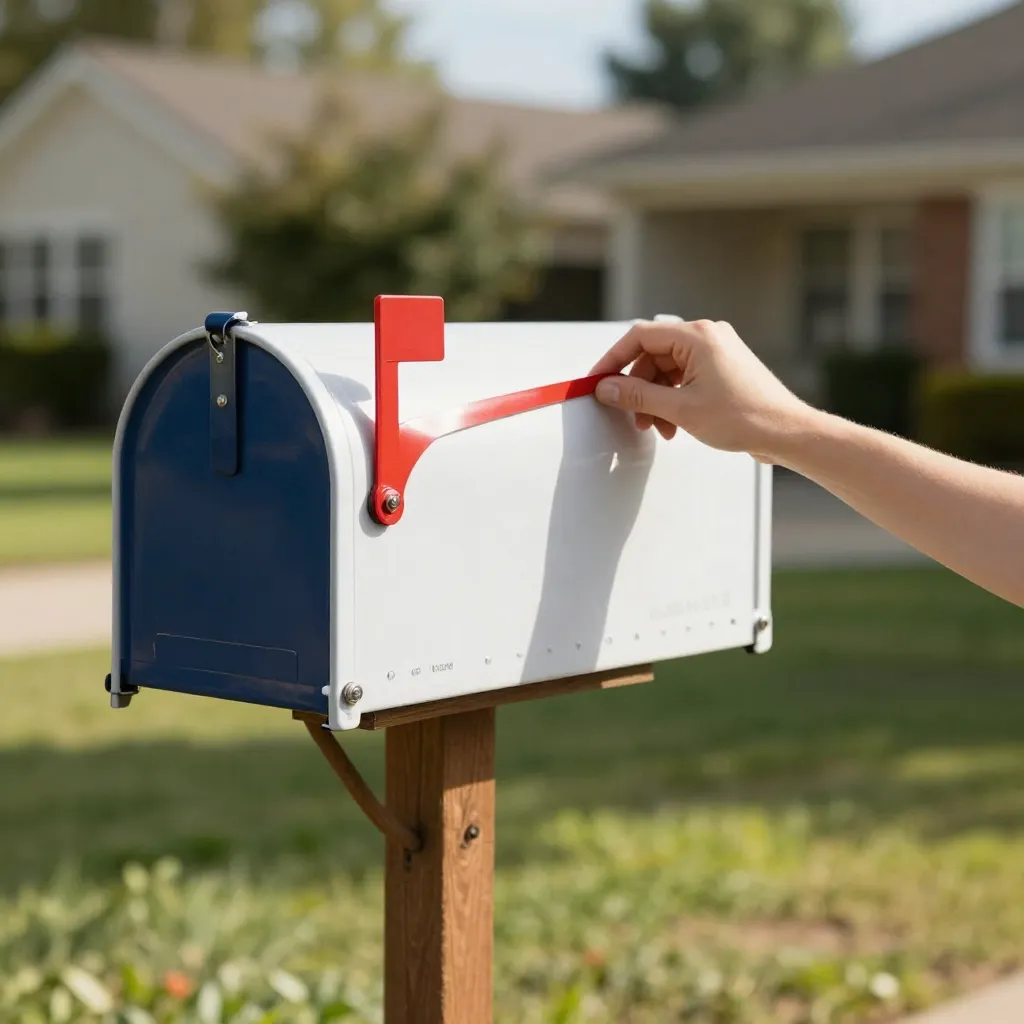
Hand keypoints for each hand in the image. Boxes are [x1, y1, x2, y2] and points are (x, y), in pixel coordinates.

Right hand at [591, 318, 811, 461]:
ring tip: (657, 427)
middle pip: (653, 355)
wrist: (785, 432)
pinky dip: (673, 399)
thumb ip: (637, 396)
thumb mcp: (680, 408)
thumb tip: (607, 387)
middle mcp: (707, 337)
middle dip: (638, 388)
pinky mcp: (722, 368)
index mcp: (697, 336)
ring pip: (667, 370)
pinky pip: (684, 378)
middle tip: (632, 415)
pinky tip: (674, 424)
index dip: (613, 360)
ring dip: (655, 399)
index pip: (640, 337)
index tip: (598, 381)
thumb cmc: (744, 417)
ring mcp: (716, 352)